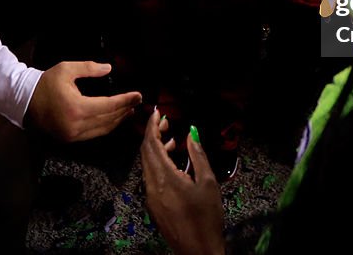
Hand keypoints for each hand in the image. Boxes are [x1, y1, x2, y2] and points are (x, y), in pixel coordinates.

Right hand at [25, 61, 141, 140]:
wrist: (23, 101)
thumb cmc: (45, 83)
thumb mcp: (66, 69)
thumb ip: (89, 68)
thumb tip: (109, 68)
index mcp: (77, 108)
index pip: (109, 105)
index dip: (125, 100)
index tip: (138, 95)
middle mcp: (76, 125)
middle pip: (108, 119)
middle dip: (124, 110)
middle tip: (136, 102)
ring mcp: (72, 135)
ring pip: (102, 129)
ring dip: (117, 120)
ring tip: (128, 110)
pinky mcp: (69, 139)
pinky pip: (93, 134)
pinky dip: (105, 126)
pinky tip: (113, 119)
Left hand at [141, 109, 224, 254]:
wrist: (197, 249)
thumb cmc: (207, 217)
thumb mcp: (208, 182)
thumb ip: (197, 155)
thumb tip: (190, 133)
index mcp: (164, 178)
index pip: (151, 144)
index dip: (151, 126)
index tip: (157, 112)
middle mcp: (152, 185)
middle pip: (145, 153)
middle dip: (152, 134)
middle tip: (165, 122)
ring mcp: (150, 197)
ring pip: (147, 165)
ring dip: (155, 149)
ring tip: (172, 140)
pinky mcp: (153, 205)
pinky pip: (150, 177)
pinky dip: (157, 164)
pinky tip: (172, 162)